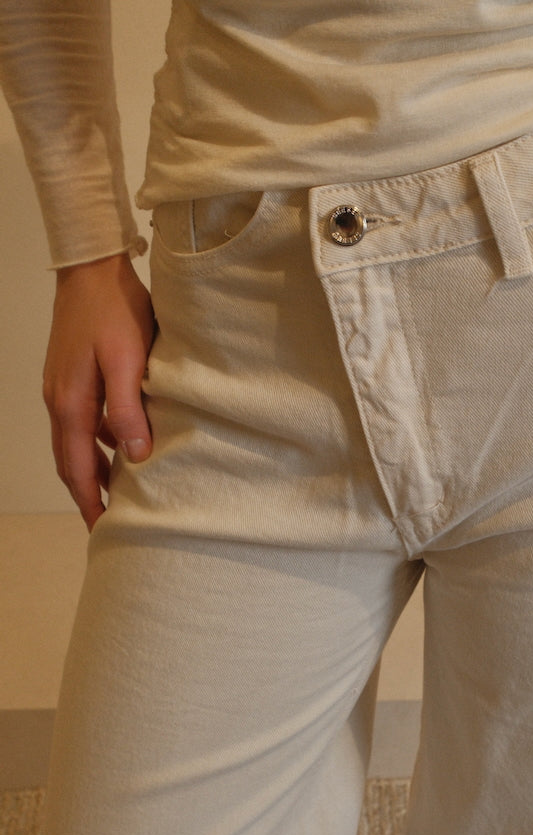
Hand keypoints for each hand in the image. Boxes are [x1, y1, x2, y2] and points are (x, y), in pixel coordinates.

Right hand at [43, 252, 154, 529]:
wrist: (93, 267)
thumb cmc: (114, 310)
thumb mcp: (128, 362)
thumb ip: (128, 409)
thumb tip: (134, 456)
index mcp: (70, 404)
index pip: (77, 468)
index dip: (90, 502)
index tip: (103, 530)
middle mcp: (59, 401)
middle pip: (70, 462)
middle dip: (86, 496)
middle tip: (105, 524)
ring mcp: (63, 387)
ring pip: (75, 443)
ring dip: (91, 470)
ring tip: (115, 494)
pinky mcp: (72, 375)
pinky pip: (82, 422)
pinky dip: (96, 443)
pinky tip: (119, 446)